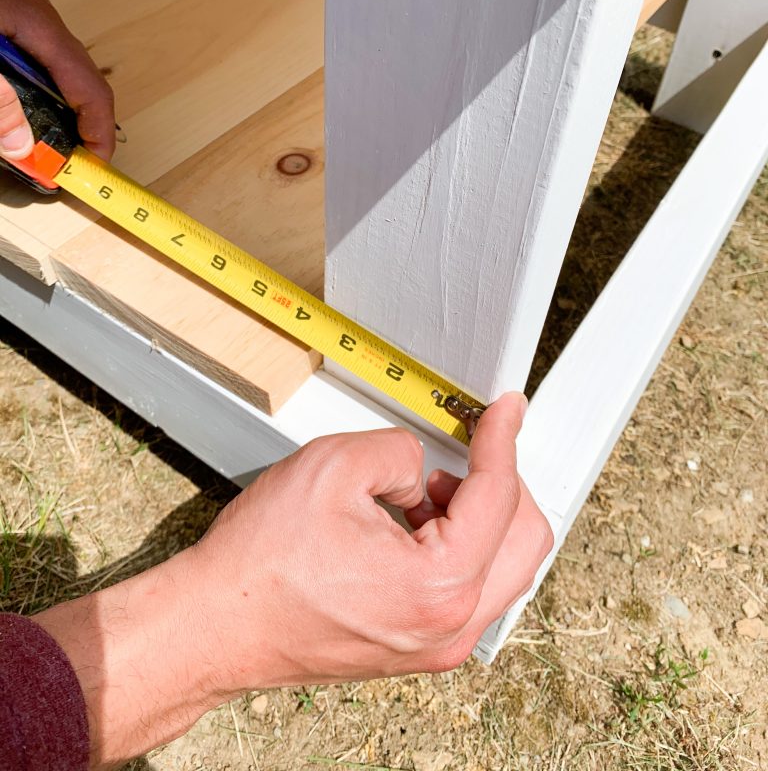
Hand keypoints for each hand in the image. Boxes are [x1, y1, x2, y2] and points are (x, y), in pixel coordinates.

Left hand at [0, 0, 114, 160]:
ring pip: (54, 68)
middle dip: (77, 123)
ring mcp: (19, 12)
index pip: (89, 85)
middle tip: (64, 161)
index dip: (99, 129)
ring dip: (53, 108)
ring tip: (40, 138)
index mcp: (36, 23)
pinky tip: (12, 104)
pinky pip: (31, 57)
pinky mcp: (3, 15)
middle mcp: (36, 15)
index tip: (95, 165)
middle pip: (77, 78)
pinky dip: (31, 89)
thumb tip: (22, 146)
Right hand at [34, 393, 551, 767]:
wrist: (218, 623)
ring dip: (481, 516)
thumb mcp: (335, 467)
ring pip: (502, 568)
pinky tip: (415, 520)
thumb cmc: (261, 563)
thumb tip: (422, 469)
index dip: (502, 438)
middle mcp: (449, 628)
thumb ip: (401, 451)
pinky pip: (468, 589)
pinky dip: (459, 546)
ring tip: (429, 487)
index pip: (499, 497)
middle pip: (524, 540)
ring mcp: (435, 646)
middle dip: (503, 481)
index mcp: (439, 586)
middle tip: (472, 446)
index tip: (506, 410)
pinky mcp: (416, 648)